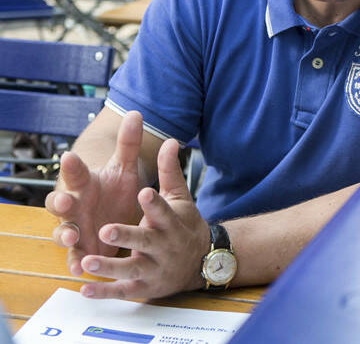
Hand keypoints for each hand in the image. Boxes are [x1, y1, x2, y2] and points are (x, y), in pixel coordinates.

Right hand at [45, 111, 145, 275]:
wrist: (118, 217)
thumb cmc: (116, 189)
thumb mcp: (125, 168)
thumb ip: (128, 144)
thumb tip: (136, 112)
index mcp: (83, 183)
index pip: (73, 172)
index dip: (71, 165)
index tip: (69, 156)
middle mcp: (74, 205)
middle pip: (58, 203)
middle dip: (59, 202)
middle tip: (65, 200)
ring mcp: (75, 228)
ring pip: (62, 231)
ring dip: (65, 235)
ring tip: (73, 236)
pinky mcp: (81, 249)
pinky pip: (74, 257)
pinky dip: (75, 262)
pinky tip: (79, 268)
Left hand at [78, 138, 208, 298]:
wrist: (202, 261)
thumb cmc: (184, 225)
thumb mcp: (179, 198)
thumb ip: (169, 171)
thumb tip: (171, 141)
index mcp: (171, 221)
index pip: (163, 210)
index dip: (154, 203)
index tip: (144, 192)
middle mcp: (163, 245)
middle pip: (144, 240)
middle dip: (126, 235)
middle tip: (106, 229)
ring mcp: (153, 268)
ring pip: (130, 268)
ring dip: (109, 266)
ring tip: (87, 260)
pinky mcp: (144, 286)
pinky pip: (122, 290)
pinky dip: (104, 291)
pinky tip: (85, 289)